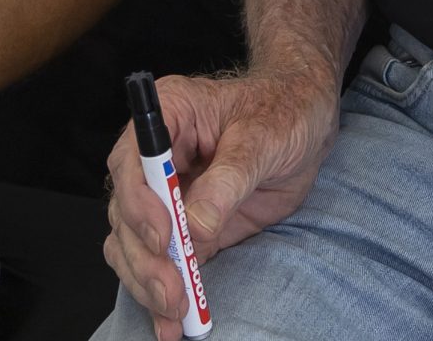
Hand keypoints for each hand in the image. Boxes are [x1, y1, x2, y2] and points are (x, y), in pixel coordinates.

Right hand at [102, 67, 341, 337]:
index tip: (163, 236)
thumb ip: (228, 181)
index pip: (131, 161)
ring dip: (147, 280)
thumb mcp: (263, 138)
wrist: (307, 123)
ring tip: (174, 310)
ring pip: (131, 242)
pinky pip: (158, 262)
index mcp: (168, 115)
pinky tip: (170, 320)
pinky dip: (159, 291)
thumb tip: (195, 228)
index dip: (139, 202)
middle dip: (145, 255)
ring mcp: (164, 195)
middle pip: (125, 211)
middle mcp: (154, 156)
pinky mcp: (182, 228)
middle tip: (171, 290)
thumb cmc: (284, 112)